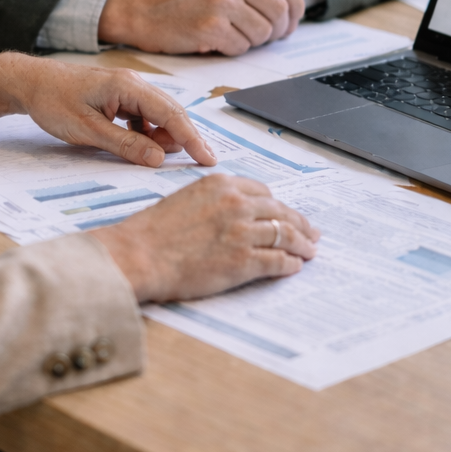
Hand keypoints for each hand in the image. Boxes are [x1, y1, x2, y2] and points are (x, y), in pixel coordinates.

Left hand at [0, 54, 216, 168]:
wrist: (30, 83)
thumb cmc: (53, 101)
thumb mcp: (88, 130)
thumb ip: (125, 145)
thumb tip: (159, 157)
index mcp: (127, 86)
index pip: (171, 114)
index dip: (192, 138)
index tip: (207, 158)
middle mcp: (132, 83)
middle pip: (171, 112)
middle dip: (185, 138)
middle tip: (200, 162)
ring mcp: (126, 89)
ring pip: (158, 115)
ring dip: (163, 136)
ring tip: (158, 156)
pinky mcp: (118, 96)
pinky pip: (143, 115)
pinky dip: (148, 132)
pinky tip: (141, 146)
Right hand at [90, 175, 319, 301]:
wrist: (139, 255)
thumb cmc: (153, 231)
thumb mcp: (185, 199)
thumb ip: (214, 201)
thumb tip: (234, 213)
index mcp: (221, 184)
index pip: (263, 192)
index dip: (278, 205)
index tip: (285, 213)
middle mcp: (236, 203)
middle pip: (280, 211)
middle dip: (299, 223)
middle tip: (310, 233)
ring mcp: (242, 232)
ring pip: (285, 235)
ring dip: (301, 244)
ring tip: (309, 251)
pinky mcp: (243, 261)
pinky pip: (278, 261)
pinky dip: (290, 264)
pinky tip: (294, 267)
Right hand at [97, 0, 304, 53]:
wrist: (137, 5)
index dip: (296, 5)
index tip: (293, 20)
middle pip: (279, 10)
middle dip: (278, 29)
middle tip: (269, 37)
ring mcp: (221, 0)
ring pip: (263, 32)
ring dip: (252, 40)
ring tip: (232, 35)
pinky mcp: (211, 26)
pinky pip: (241, 47)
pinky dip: (232, 49)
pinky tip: (216, 41)